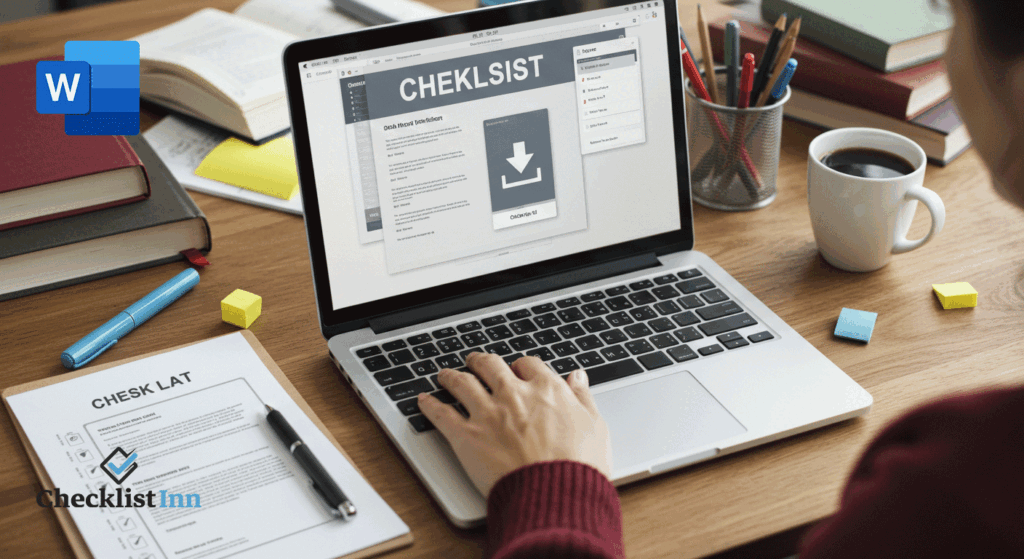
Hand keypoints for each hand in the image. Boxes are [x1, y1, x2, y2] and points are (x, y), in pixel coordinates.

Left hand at [418, 353, 611, 497]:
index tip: (517, 371)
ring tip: (445, 374)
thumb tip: (578, 377)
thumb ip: (583, 398)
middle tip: (476, 362)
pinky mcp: (467, 436)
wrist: (556, 494)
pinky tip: (423, 400)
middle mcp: (514, 395)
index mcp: (547, 390)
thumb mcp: (595, 426)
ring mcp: (488, 413)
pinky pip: (441, 414)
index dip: (520, 366)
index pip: (528, 365)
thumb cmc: (579, 466)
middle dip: (481, 362)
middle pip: (490, 365)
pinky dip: (429, 405)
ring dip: (451, 375)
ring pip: (461, 383)